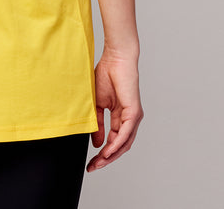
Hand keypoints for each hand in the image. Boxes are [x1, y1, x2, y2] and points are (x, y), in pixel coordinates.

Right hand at [87, 46, 143, 171]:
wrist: (115, 58)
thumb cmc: (106, 74)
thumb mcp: (97, 103)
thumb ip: (97, 123)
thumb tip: (97, 143)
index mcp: (120, 116)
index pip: (112, 140)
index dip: (102, 153)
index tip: (91, 162)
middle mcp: (128, 119)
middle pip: (120, 146)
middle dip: (106, 159)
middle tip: (93, 167)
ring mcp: (133, 117)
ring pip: (124, 143)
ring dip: (112, 155)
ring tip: (99, 162)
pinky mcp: (134, 112)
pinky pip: (125, 133)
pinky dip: (116, 143)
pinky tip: (107, 150)